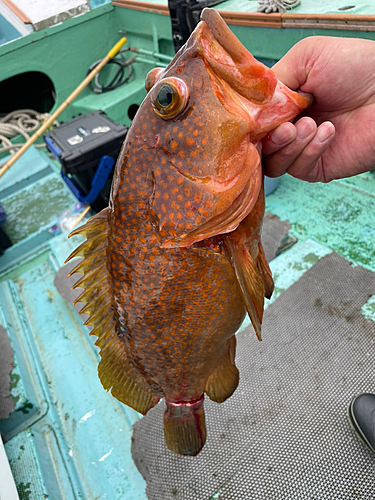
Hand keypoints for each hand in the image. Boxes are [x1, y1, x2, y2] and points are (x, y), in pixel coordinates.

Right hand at [262, 36, 374, 181]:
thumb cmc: (356, 68)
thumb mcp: (306, 58)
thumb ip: (273, 80)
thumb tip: (252, 109)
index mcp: (285, 104)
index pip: (254, 122)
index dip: (251, 123)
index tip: (255, 119)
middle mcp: (290, 128)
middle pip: (258, 147)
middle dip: (269, 137)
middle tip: (287, 126)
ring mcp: (303, 149)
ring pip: (273, 163)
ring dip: (288, 145)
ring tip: (310, 124)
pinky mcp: (318, 167)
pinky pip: (298, 169)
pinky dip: (309, 151)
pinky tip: (328, 131)